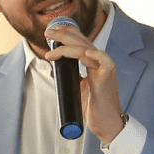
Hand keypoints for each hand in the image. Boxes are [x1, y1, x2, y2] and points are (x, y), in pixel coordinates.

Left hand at [41, 20, 125, 141]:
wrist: (105, 123)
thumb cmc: (93, 107)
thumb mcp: (79, 87)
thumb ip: (72, 75)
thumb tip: (55, 69)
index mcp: (93, 63)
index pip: (81, 42)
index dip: (68, 33)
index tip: (52, 31)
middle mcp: (99, 63)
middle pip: (82, 41)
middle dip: (64, 34)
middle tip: (47, 31)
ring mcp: (104, 69)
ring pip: (86, 49)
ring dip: (67, 47)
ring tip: (49, 50)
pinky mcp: (107, 77)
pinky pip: (104, 61)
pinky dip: (96, 55)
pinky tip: (85, 52)